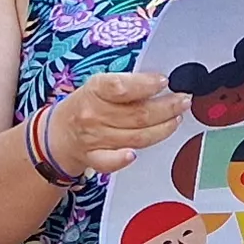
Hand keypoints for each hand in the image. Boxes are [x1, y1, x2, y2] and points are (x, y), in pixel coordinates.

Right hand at [46, 71, 183, 175]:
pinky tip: (136, 154)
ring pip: (135, 137)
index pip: (121, 87)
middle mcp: (93, 114)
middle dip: (167, 107)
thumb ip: (129, 84)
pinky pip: (110, 161)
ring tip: (176, 118)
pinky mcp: (94, 158)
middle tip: (183, 101)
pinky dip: (123, 159)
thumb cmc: (87, 104)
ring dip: (162, 129)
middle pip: (137, 114)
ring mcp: (94, 138)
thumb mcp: (101, 84)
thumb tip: (163, 83)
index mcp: (94, 89)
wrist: (60, 132)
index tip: (164, 82)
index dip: (145, 85)